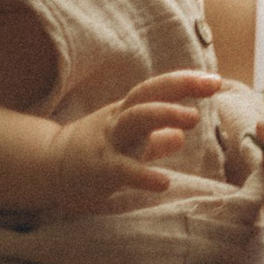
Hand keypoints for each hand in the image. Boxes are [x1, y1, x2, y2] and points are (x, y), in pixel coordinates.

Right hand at [44, 72, 220, 215]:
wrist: (48, 167)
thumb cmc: (93, 153)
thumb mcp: (127, 142)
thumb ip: (155, 140)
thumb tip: (181, 136)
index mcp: (127, 112)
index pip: (157, 89)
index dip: (185, 82)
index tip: (215, 80)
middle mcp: (119, 121)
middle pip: (147, 95)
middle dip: (178, 87)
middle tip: (211, 86)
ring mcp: (108, 143)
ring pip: (135, 119)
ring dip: (164, 114)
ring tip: (192, 119)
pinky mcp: (100, 169)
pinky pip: (123, 169)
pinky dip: (144, 175)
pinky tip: (164, 182)